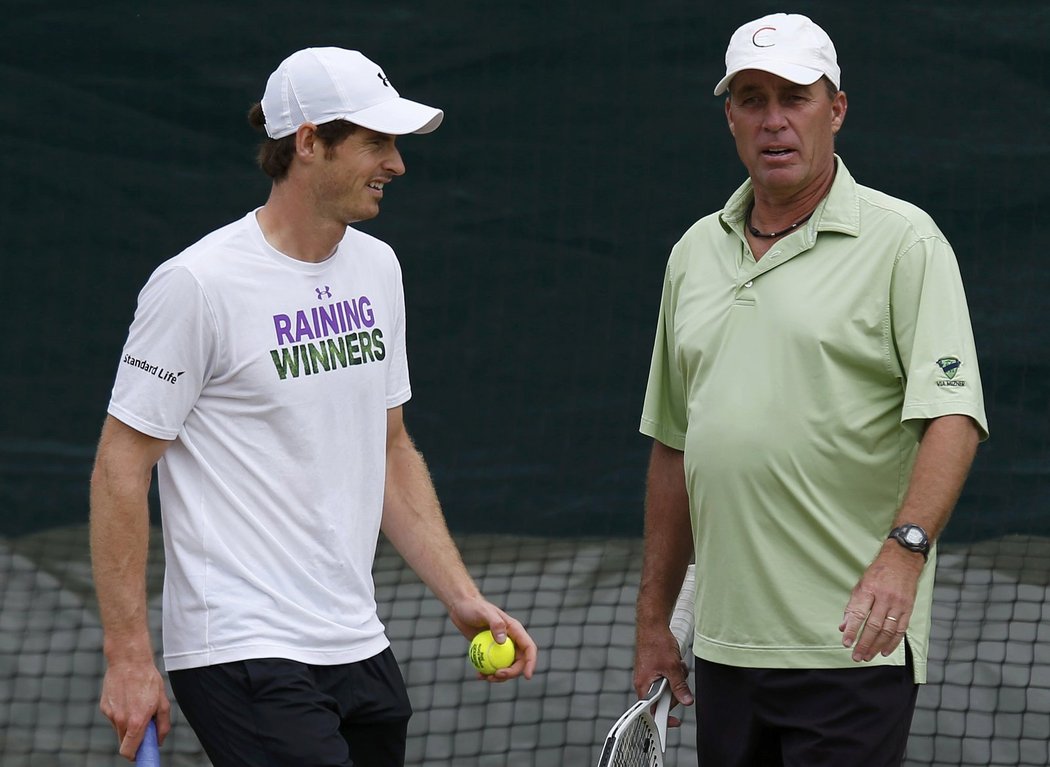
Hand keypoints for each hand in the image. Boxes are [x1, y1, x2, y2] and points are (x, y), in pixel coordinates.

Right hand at [99, 658, 170, 760]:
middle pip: (124, 743)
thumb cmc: (148, 679)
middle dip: (134, 740)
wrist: (129, 660)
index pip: (129, 751)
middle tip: (145, 727)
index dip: (135, 756)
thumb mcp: (162, 702)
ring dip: (128, 725)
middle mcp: (121, 721)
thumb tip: (158, 740)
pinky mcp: (104, 707)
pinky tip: (128, 698)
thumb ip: (162, 724)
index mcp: (136, 722)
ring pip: (119, 729)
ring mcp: (111, 714)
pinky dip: (121, 713)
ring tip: (137, 704)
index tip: (142, 755)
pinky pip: (114, 717)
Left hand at [449, 597, 537, 681]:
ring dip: (499, 676)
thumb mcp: (483, 613)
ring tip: (485, 677)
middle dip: (511, 673)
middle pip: (519, 662)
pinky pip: (493, 666)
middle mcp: (511, 640)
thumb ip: (495, 624)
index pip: (529, 648)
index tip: (527, 676)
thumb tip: (503, 641)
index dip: (531, 663)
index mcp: (515, 630)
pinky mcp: (490, 651)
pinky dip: (488, 673)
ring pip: (507, 667)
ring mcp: (501, 647)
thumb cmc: (473, 607)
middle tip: (496, 675)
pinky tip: (479, 675)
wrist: (461, 608)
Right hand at [633, 627, 693, 725]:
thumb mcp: (672, 668)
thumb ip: (679, 687)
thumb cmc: (656, 643)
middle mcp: (644, 682)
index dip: (663, 718)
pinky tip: (675, 662)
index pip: (651, 710)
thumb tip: (686, 701)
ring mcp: (649, 675)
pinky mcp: (653, 668)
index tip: (674, 723)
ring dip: (675, 678)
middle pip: (662, 698)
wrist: (653, 625)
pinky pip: (666, 677)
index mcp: (644, 686)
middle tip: (679, 679)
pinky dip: (673, 671)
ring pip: (666, 686)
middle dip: (674, 690)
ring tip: (676, 665)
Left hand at [839, 541, 923, 661]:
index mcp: (869, 589)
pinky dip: (892, 642)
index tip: (846, 643)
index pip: (859, 614)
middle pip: (873, 626)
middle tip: (856, 656)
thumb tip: (843, 626)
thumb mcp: (861, 584)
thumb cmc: (878, 572)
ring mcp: (898, 604)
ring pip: (887, 630)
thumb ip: (852, 606)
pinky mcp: (908, 608)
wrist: (903, 559)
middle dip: (864, 643)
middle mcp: (884, 597)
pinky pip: (901, 630)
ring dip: (877, 646)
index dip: (852, 630)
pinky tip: (885, 651)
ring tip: (868, 656)